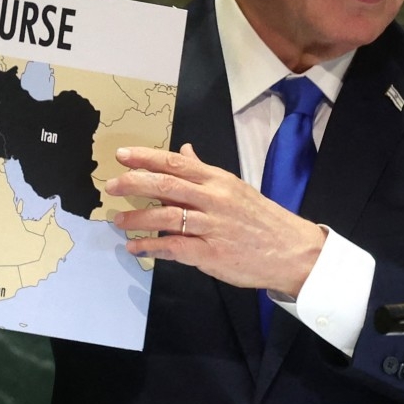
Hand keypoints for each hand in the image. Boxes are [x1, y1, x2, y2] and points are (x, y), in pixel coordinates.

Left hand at [107, 144, 326, 296]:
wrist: (292, 251)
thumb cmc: (262, 219)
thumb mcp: (235, 188)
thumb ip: (205, 171)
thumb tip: (184, 150)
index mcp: (219, 181)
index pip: (177, 163)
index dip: (146, 158)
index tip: (123, 155)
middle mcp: (214, 200)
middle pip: (166, 185)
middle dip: (134, 184)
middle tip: (112, 187)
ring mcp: (212, 227)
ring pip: (166, 216)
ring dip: (138, 218)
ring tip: (119, 221)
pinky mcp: (211, 254)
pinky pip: (174, 248)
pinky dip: (152, 247)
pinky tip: (137, 247)